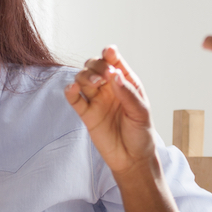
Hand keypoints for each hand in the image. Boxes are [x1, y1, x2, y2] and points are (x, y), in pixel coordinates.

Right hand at [64, 46, 157, 178]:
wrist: (132, 159)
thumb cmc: (141, 134)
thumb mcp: (141, 113)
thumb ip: (128, 94)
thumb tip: (114, 75)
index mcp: (125, 83)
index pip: (114, 62)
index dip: (110, 54)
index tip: (109, 52)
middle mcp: (108, 88)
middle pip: (94, 66)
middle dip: (96, 66)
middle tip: (104, 76)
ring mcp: (96, 100)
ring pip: (82, 78)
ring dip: (85, 76)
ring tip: (94, 84)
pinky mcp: (86, 114)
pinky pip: (74, 99)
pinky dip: (70, 91)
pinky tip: (72, 88)